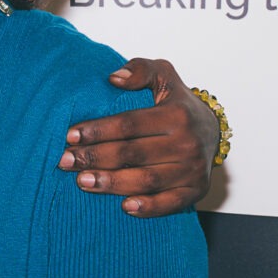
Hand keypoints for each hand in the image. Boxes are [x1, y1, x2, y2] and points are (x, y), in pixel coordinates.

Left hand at [58, 57, 218, 216]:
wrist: (211, 130)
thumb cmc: (176, 103)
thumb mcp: (163, 75)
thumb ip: (140, 70)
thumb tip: (114, 78)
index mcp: (176, 115)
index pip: (129, 124)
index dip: (98, 131)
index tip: (70, 136)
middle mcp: (187, 143)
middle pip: (133, 153)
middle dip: (95, 158)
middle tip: (66, 161)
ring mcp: (193, 169)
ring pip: (147, 180)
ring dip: (112, 183)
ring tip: (82, 181)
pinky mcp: (197, 190)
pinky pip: (171, 203)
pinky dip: (149, 208)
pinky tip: (125, 207)